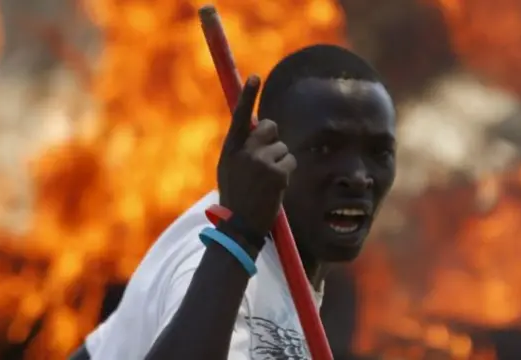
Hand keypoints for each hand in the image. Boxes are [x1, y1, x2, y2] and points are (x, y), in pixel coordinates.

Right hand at [217, 75, 296, 238]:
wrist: (240, 227)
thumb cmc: (235, 199)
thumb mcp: (229, 170)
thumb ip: (241, 149)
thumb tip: (258, 128)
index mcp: (230, 150)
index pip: (240, 116)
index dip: (247, 95)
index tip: (255, 77)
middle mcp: (245, 152)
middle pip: (269, 126)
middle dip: (273, 138)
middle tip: (267, 159)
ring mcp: (261, 162)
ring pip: (283, 147)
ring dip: (280, 161)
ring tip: (268, 182)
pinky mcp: (278, 173)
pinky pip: (290, 160)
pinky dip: (287, 172)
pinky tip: (276, 187)